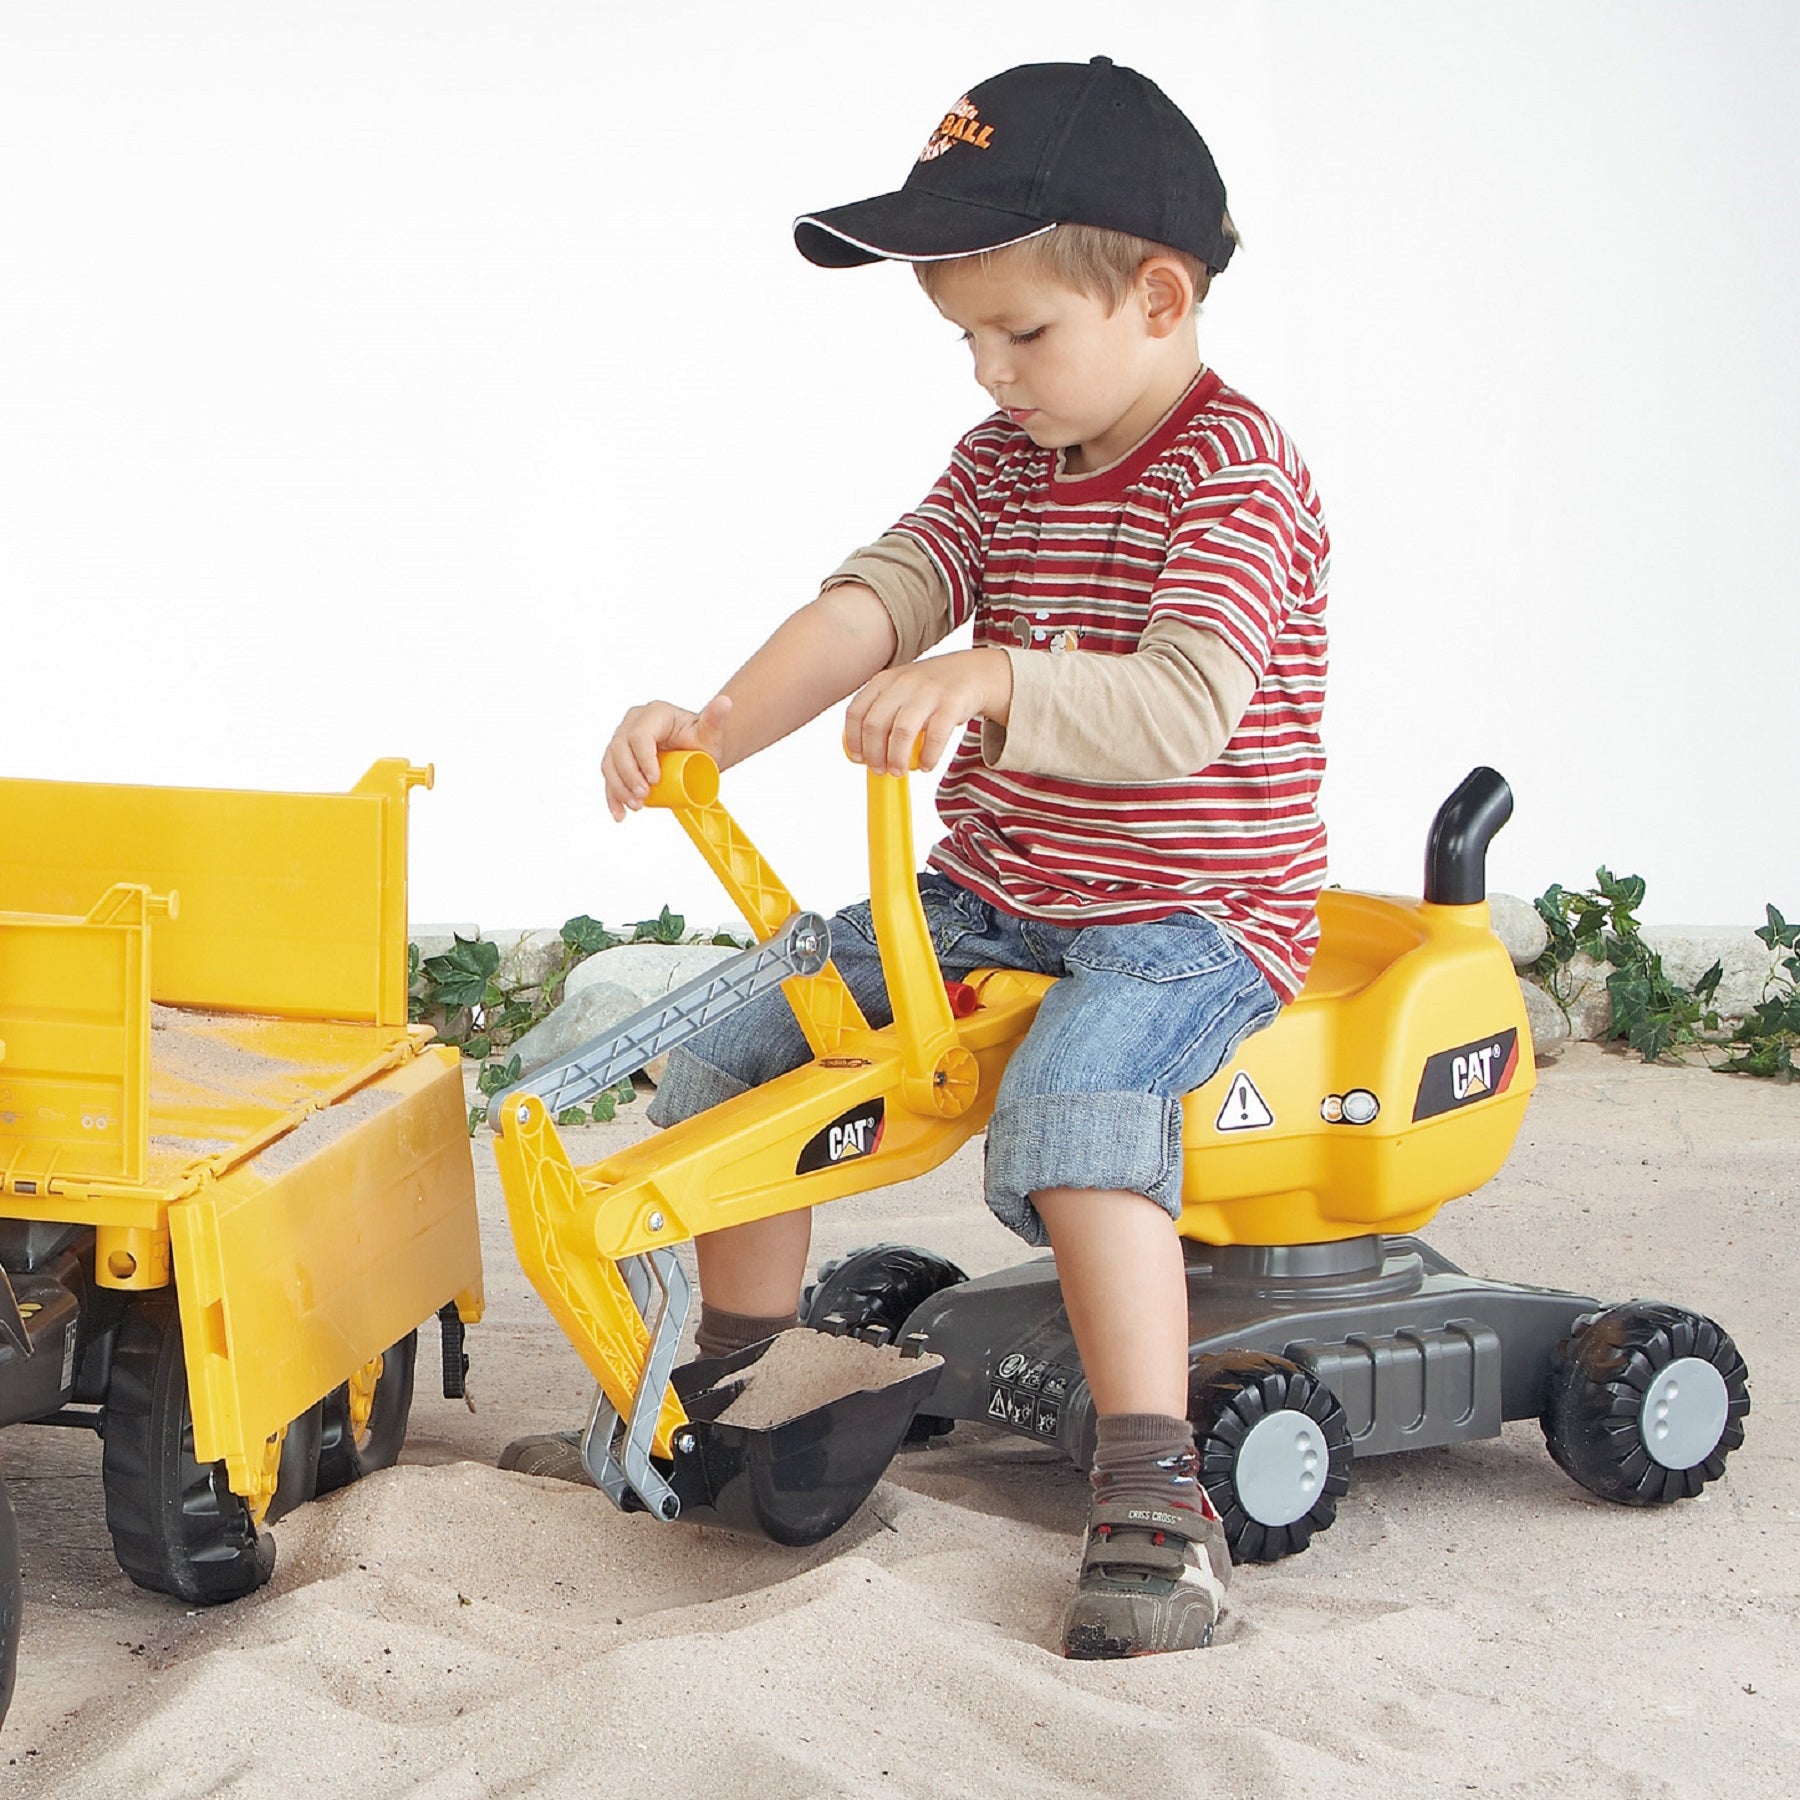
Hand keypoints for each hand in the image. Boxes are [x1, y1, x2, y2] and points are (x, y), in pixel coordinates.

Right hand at [601, 694, 731, 820]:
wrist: (695, 751)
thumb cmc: (702, 740)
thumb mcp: (710, 732)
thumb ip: (716, 718)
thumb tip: (726, 703)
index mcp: (653, 714)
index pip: (639, 735)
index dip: (643, 759)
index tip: (656, 780)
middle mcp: (633, 723)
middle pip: (619, 749)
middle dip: (629, 776)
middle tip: (644, 796)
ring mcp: (623, 739)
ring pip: (610, 763)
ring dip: (619, 788)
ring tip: (636, 806)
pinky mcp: (618, 758)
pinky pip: (610, 776)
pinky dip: (613, 796)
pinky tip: (620, 814)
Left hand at [843, 649, 1011, 774]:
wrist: (972, 672)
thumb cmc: (930, 689)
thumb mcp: (900, 690)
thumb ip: (881, 712)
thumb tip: (864, 753)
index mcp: (884, 680)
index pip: (856, 712)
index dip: (853, 740)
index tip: (858, 759)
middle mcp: (903, 683)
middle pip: (875, 724)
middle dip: (874, 754)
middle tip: (879, 770)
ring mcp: (928, 691)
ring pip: (902, 732)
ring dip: (896, 758)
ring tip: (898, 771)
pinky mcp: (952, 703)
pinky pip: (935, 736)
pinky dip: (928, 756)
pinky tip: (927, 766)